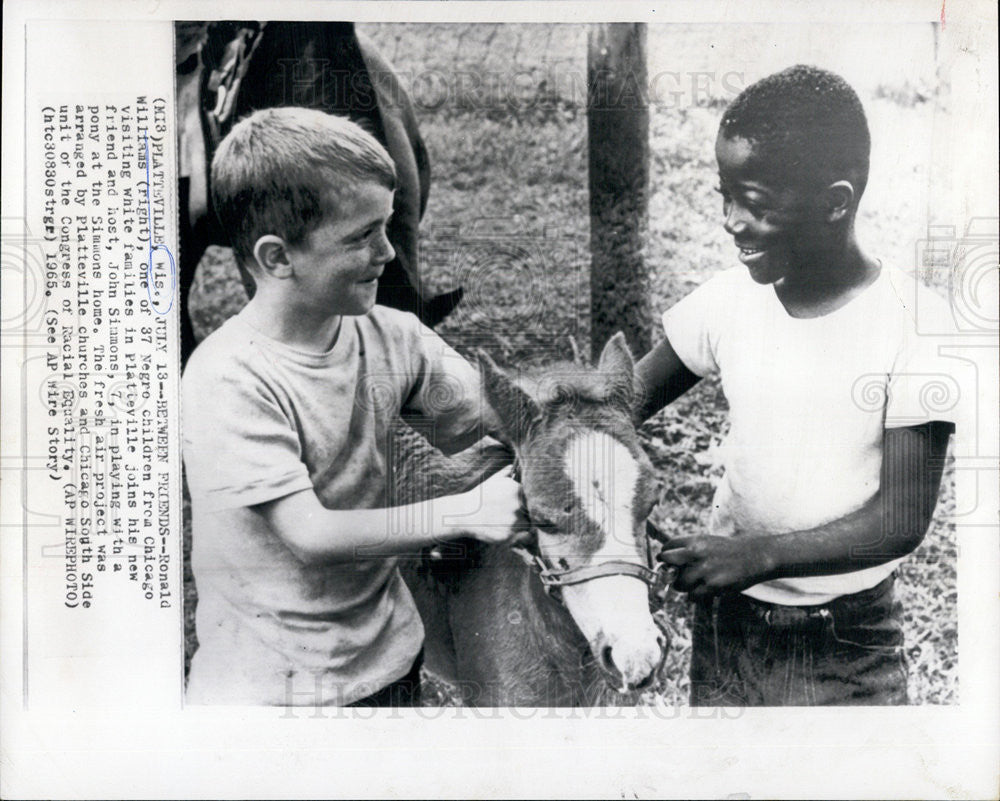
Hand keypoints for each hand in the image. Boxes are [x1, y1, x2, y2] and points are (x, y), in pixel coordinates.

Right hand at [444, 470, 526, 545]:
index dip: (523, 501)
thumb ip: (506, 473)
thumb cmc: (478, 497)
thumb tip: (513, 467)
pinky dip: (515, 535)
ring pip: (526, 523)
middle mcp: (518, 504)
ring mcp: (514, 521)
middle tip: (507, 514)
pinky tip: (502, 529)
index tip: (514, 504)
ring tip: (503, 521)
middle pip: (529, 510)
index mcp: (516, 489)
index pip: (530, 497)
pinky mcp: (509, 535)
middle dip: (522, 512)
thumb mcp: (492, 481)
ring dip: (519, 524)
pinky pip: (519, 536)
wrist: (463, 514)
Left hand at [657, 534, 774, 599]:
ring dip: (684, 587)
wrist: (754, 556)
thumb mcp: (706, 542)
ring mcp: (704, 570)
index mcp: (695, 540)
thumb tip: (665, 560)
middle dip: (668, 570)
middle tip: (673, 575)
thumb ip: (687, 549)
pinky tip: (704, 590)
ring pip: (680, 583)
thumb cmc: (727, 550)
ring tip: (694, 584)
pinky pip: (693, 596)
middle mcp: (697, 553)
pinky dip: (695, 596)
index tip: (667, 562)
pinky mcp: (713, 585)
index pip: (668, 547)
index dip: (665, 556)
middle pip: (668, 562)